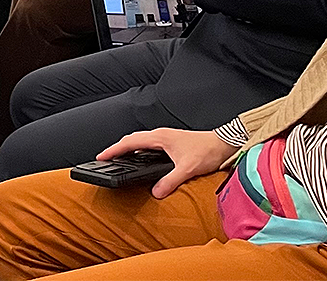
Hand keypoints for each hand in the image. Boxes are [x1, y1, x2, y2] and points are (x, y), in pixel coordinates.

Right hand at [97, 128, 235, 199]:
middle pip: (131, 139)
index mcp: (160, 137)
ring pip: (140, 140)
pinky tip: (140, 158)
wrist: (224, 143)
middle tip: (105, 158)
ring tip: (119, 158)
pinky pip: (148, 144)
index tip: (101, 156)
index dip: (114, 150)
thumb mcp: (188, 168)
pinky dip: (138, 150)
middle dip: (117, 148)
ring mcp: (165, 137)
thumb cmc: (208, 150)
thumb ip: (170, 181)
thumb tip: (155, 192)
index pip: (130, 142)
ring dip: (127, 148)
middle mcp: (160, 134)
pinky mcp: (170, 141)